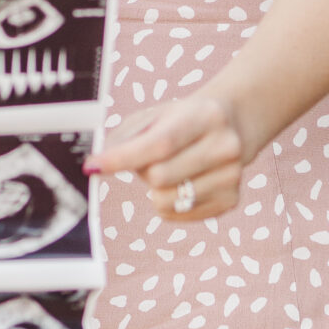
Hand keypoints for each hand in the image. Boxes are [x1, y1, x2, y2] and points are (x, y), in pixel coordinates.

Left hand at [87, 80, 260, 224]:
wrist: (234, 125)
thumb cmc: (185, 119)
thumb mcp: (156, 114)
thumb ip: (124, 136)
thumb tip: (95, 164)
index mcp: (206, 116)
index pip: (160, 144)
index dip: (123, 158)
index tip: (93, 166)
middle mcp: (225, 147)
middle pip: (158, 177)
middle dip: (142, 170)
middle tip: (150, 157)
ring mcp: (232, 177)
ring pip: (164, 200)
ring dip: (154, 188)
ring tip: (171, 167)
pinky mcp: (230, 201)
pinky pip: (176, 214)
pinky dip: (168, 201)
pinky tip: (184, 180)